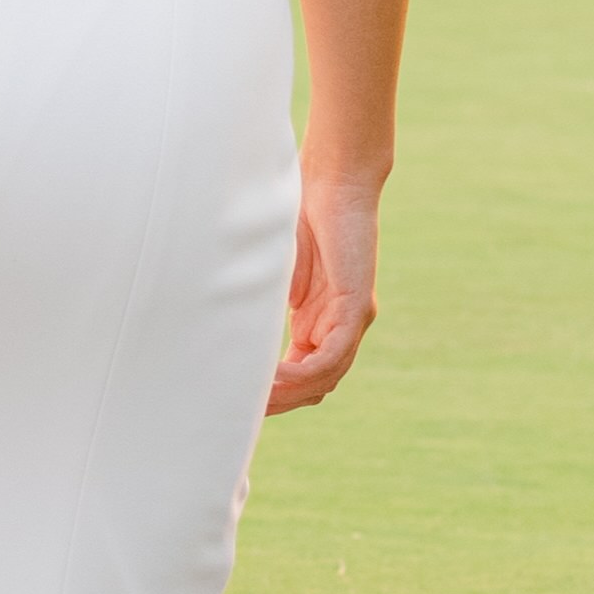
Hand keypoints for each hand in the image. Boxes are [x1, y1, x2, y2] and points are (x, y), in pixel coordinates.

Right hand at [265, 163, 381, 414]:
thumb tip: (236, 326)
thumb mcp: (278, 270)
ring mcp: (352, 319)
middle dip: (281, 402)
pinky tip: (273, 379)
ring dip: (289, 394)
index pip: (305, 371)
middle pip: (317, 384)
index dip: (278, 391)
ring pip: (325, 377)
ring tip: (255, 401)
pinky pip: (332, 356)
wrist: (334, 180)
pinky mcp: (357, 308)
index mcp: (323, 319)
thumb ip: (267, 300)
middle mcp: (342, 325)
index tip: (244, 401)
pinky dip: (303, 373)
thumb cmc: (303, 214)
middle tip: (244, 413)